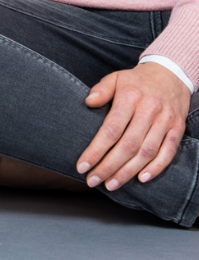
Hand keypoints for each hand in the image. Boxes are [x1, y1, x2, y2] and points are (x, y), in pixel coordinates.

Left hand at [78, 63, 190, 189]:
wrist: (170, 74)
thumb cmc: (136, 81)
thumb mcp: (115, 78)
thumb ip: (101, 90)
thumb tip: (88, 102)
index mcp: (130, 98)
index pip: (111, 129)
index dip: (96, 150)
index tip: (82, 165)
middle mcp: (149, 111)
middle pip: (128, 145)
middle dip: (109, 167)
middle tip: (93, 181)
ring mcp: (165, 121)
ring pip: (147, 152)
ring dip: (128, 172)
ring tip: (111, 184)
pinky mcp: (177, 129)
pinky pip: (168, 152)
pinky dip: (156, 168)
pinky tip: (141, 179)